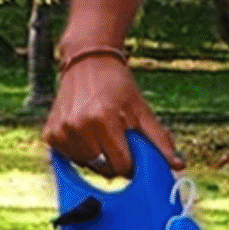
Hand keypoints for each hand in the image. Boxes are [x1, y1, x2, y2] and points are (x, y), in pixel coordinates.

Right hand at [44, 56, 183, 177]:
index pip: (121, 165)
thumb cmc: (117, 86)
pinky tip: (84, 133)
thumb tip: (178, 164)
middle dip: (112, 159)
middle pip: (103, 168)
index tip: (131, 153)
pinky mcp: (51, 134)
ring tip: (98, 133)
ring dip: (95, 156)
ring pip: (85, 165)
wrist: (88, 61)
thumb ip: (160, 139)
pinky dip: (79, 152)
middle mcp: (79, 125)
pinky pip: (69, 159)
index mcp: (104, 118)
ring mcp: (62, 130)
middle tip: (114, 137)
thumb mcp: (141, 109)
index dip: (130, 163)